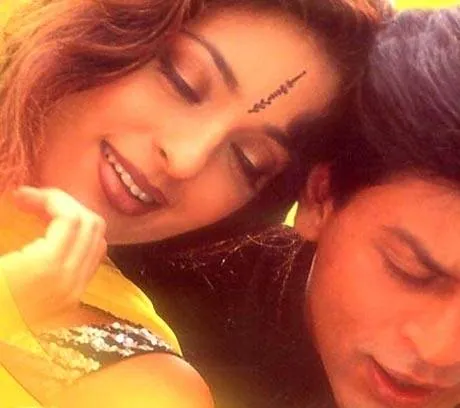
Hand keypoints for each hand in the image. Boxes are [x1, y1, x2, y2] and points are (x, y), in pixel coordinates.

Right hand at [1, 186, 106, 329]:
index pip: (72, 217)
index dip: (48, 197)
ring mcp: (74, 293)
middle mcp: (70, 281)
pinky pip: (90, 259)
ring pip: (97, 241)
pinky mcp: (71, 300)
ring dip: (74, 220)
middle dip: (65, 204)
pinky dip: (78, 240)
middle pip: (92, 225)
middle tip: (31, 202)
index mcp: (48, 268)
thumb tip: (17, 195)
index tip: (19, 195)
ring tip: (40, 215)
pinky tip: (49, 236)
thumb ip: (8, 225)